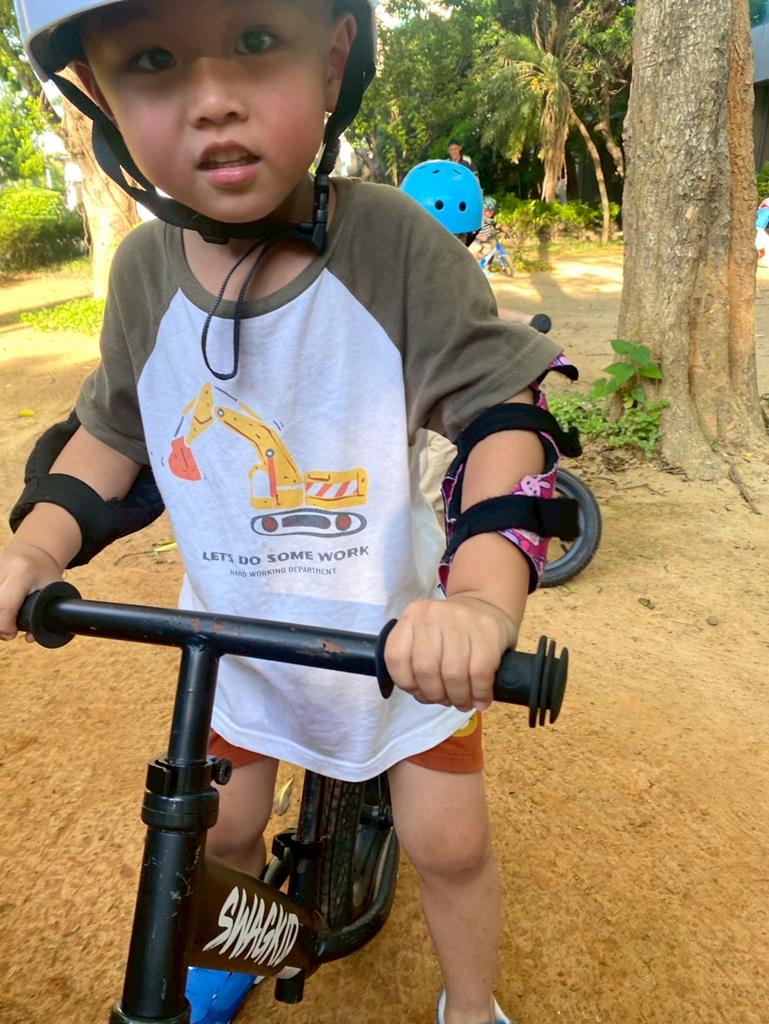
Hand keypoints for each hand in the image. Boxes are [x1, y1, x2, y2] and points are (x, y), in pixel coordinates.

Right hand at [0, 541, 62, 640]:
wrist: (34, 550)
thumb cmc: (46, 573)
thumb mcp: (53, 590)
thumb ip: (46, 615)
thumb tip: (30, 638)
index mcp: (23, 572)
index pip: (4, 605)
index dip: (4, 626)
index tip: (12, 634)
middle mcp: (2, 569)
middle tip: (8, 631)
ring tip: (6, 619)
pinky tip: (3, 612)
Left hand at [383, 595, 516, 710]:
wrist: (487, 604)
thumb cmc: (452, 630)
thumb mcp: (425, 635)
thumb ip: (415, 660)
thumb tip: (424, 696)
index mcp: (411, 617)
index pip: (396, 658)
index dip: (408, 685)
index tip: (423, 694)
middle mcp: (432, 614)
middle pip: (425, 669)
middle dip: (436, 695)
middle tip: (447, 702)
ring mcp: (460, 619)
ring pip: (453, 674)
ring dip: (459, 698)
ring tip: (463, 703)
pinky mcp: (487, 630)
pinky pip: (479, 673)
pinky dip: (479, 693)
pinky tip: (481, 699)